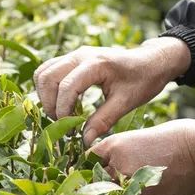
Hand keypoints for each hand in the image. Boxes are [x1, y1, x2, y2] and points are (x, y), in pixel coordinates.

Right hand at [33, 37, 190, 144]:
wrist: (151, 61)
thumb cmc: (143, 80)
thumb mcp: (126, 103)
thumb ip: (103, 120)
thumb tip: (84, 140)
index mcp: (96, 63)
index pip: (67, 86)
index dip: (63, 110)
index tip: (70, 128)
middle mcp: (81, 55)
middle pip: (47, 77)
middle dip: (50, 103)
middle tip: (62, 123)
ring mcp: (75, 54)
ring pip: (44, 72)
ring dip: (46, 95)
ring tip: (61, 114)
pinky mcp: (72, 58)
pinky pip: (49, 70)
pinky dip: (49, 88)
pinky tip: (64, 103)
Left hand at [89, 118, 194, 194]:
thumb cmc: (173, 137)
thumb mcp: (137, 138)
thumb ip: (118, 154)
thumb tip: (104, 168)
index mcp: (114, 146)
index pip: (88, 160)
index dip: (89, 166)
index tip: (90, 171)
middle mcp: (117, 166)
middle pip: (96, 181)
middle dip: (100, 182)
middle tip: (108, 182)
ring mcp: (130, 186)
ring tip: (131, 188)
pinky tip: (146, 193)